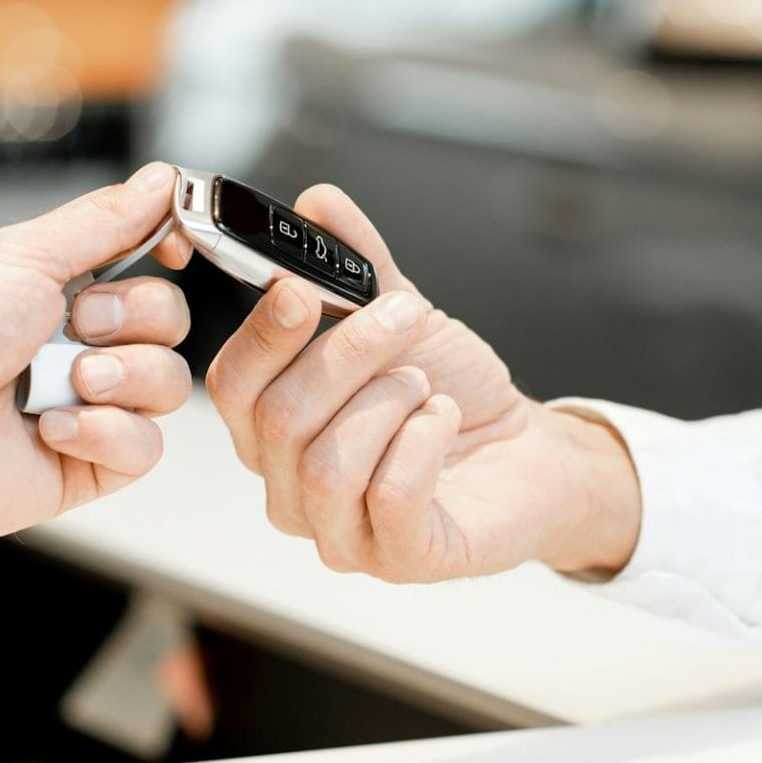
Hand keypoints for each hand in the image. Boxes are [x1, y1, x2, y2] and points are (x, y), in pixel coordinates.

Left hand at [0, 163, 197, 543]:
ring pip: (166, 383)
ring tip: (64, 384)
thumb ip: (103, 221)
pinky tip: (51, 429)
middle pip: (168, 319)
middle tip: (76, 326)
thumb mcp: (21, 255)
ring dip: (120, 378)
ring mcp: (89, 403)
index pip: (144, 261)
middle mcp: (77, 344)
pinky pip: (146, 445)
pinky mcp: (91, 461)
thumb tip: (160, 179)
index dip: (164, 250)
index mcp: (56, 287)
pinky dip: (105, 434)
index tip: (168, 249)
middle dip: (131, 319)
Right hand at [204, 185, 640, 580]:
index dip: (262, 334)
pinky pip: (391, 498)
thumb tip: (318, 204)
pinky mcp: (400, 559)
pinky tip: (445, 418)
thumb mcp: (402, 319)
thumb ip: (355, 266)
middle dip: (346, 354)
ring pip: (326, 464)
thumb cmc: (454, 399)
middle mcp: (293, 493)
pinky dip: (423, 443)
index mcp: (275, 435)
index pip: (232, 389)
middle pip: (280, 420)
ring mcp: (342, 535)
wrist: (529, 455)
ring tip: (427, 385)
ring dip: (386, 402)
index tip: (302, 286)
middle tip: (403, 317)